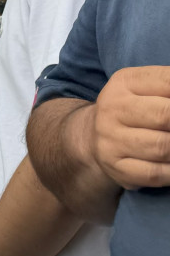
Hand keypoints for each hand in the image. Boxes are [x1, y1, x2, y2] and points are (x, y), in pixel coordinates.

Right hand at [94, 66, 169, 188]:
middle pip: (165, 115)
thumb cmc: (136, 109)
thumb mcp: (148, 87)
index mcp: (124, 82)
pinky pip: (156, 173)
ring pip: (163, 147)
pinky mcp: (116, 167)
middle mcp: (112, 109)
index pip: (168, 82)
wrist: (93, 137)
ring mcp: (111, 140)